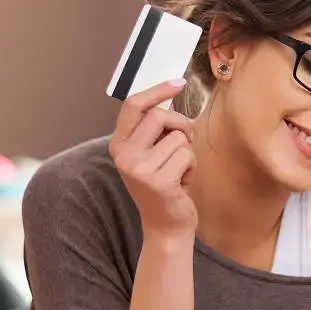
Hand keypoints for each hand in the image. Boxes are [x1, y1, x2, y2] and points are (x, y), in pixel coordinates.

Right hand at [109, 79, 197, 239]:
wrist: (165, 226)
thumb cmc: (163, 185)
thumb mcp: (151, 154)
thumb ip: (154, 129)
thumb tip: (169, 95)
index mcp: (118, 145)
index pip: (134, 105)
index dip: (158, 90)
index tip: (179, 82)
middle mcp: (124, 156)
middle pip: (159, 116)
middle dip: (180, 124)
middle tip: (184, 141)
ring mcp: (140, 170)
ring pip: (178, 137)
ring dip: (187, 152)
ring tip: (178, 170)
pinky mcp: (159, 182)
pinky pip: (187, 156)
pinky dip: (191, 167)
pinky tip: (182, 182)